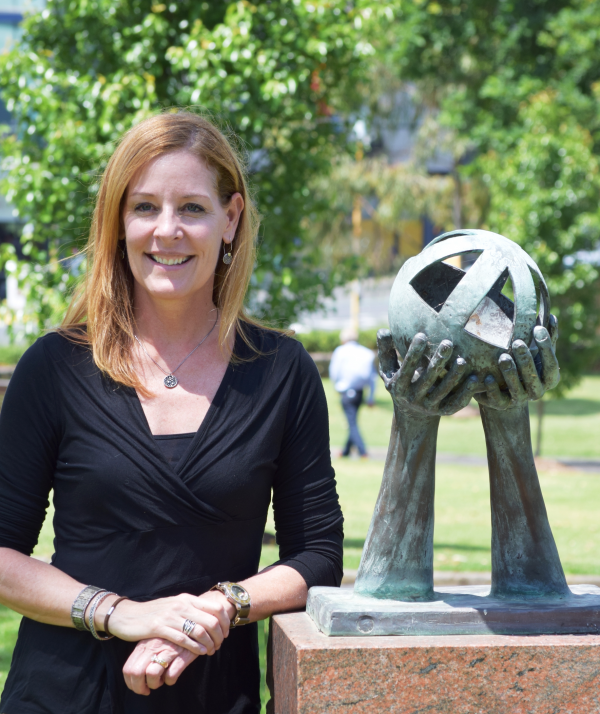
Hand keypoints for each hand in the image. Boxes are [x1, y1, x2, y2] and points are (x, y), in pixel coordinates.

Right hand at [120, 591, 235, 694]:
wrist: (127, 614)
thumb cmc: (153, 612)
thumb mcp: (174, 605)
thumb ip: (190, 609)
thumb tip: (210, 617)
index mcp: (187, 599)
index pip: (214, 608)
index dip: (224, 622)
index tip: (226, 633)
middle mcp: (181, 605)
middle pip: (211, 621)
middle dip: (219, 636)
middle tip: (218, 646)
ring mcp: (170, 615)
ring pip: (199, 631)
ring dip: (208, 644)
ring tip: (210, 651)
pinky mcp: (159, 627)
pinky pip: (182, 639)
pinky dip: (194, 647)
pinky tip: (199, 653)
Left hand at [123, 638, 196, 695]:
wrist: (195, 626)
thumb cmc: (171, 636)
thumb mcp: (154, 640)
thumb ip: (143, 652)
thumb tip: (133, 674)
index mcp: (144, 643)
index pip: (128, 668)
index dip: (131, 683)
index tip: (138, 687)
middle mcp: (154, 646)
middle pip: (137, 673)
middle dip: (140, 687)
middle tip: (147, 690)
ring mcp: (168, 650)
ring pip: (152, 674)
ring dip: (154, 684)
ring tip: (160, 681)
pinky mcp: (183, 655)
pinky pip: (171, 676)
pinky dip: (170, 681)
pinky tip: (172, 676)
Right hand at [378, 329, 477, 416]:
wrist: (411, 412)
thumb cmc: (400, 381)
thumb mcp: (388, 369)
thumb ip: (386, 350)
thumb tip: (383, 330)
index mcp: (399, 386)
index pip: (406, 368)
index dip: (413, 353)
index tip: (421, 335)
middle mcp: (413, 398)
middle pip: (427, 379)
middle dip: (438, 361)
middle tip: (448, 342)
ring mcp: (429, 406)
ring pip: (444, 391)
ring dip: (454, 376)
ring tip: (463, 360)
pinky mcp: (443, 412)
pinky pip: (456, 403)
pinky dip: (465, 393)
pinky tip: (474, 379)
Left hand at [475, 314, 559, 410]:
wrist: (503, 388)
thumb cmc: (523, 365)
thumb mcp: (534, 351)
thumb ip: (545, 338)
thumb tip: (551, 316)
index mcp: (548, 378)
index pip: (551, 365)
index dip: (546, 348)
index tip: (537, 328)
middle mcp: (536, 391)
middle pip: (534, 378)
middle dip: (526, 360)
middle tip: (517, 342)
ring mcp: (519, 400)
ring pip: (517, 390)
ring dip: (511, 373)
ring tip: (503, 357)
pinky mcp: (501, 405)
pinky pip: (498, 400)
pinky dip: (493, 389)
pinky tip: (487, 378)